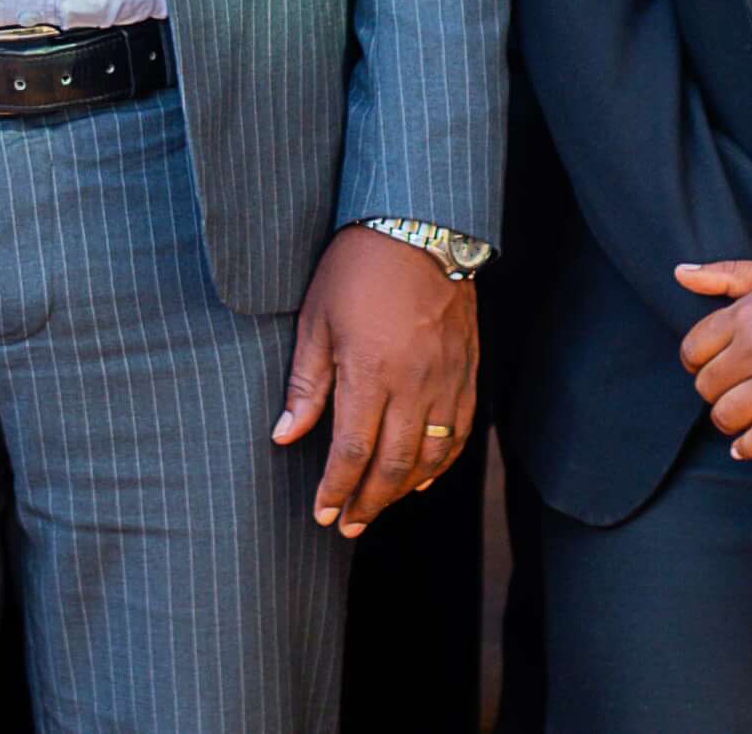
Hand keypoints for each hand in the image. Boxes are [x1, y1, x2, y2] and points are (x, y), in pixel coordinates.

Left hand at [273, 229, 479, 537]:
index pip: (353, 451)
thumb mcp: (317, 318)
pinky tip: (424, 476)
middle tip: (348, 526)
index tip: (323, 514)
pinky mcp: (467, 370)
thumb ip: (306, 384)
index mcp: (370, 373)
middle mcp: (413, 384)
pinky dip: (443, 462)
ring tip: (379, 506)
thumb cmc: (358, 266)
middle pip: (393, 464)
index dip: (337, 489)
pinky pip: (460, 431)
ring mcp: (446, 379)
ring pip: (431, 455)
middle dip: (368, 502)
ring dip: (403, 489)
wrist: (420, 225)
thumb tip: (284, 436)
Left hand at [674, 257, 751, 460]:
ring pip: (727, 416)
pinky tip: (746, 446)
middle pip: (706, 386)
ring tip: (737, 415)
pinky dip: (748, 447)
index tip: (707, 365)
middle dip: (711, 390)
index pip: (692, 350)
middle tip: (726, 390)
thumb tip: (679, 273)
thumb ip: (724, 274)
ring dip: (726, 419)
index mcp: (744, 314)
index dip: (694, 361)